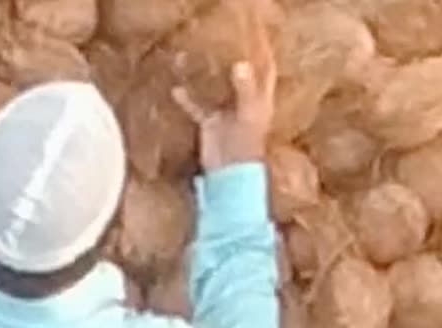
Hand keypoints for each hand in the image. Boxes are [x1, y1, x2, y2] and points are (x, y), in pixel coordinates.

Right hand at [171, 3, 276, 172]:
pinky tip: (176, 88)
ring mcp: (227, 114)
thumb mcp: (248, 115)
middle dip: (233, 60)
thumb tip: (240, 64)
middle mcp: (244, 104)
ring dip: (206, 76)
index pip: (265, 72)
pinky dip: (187, 98)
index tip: (256, 39)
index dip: (263, 55)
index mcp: (261, 100)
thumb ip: (244, 89)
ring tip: (193, 57)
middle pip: (240, 76)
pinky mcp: (210, 124)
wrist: (230, 176)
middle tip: (222, 42)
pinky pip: (197, 107)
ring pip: (216, 88)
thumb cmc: (246, 147)